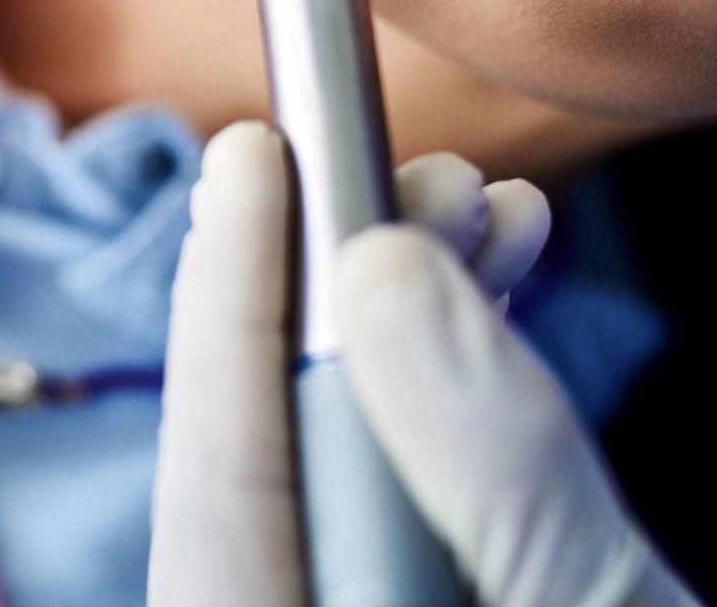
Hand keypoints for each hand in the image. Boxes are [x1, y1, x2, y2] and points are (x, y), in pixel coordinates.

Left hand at [148, 121, 699, 606]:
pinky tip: (493, 320)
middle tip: (417, 179)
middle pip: (271, 459)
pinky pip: (392, 513)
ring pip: (339, 472)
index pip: (224, 475)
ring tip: (484, 223)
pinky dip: (445, 418)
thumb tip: (377, 274)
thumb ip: (491, 474)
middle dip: (336, 296)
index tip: (249, 155)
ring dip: (406, 336)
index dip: (228, 300)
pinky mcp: (403, 604)